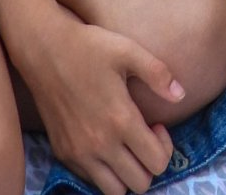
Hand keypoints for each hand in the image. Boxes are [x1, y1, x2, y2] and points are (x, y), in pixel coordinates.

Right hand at [26, 14, 180, 194]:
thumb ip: (158, 74)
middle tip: (143, 135)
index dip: (165, 146)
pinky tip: (104, 143)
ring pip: (115, 191)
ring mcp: (79, 153)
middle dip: (149, 163)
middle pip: (140, 183)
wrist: (44, 49)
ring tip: (125, 145)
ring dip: (126, 173)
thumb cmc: (89, 46)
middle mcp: (99, 144)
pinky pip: (91, 181)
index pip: (157, 162)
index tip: (156, 124)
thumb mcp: (128, 50)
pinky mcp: (63, 153)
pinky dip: (104, 172)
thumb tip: (181, 95)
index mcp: (120, 120)